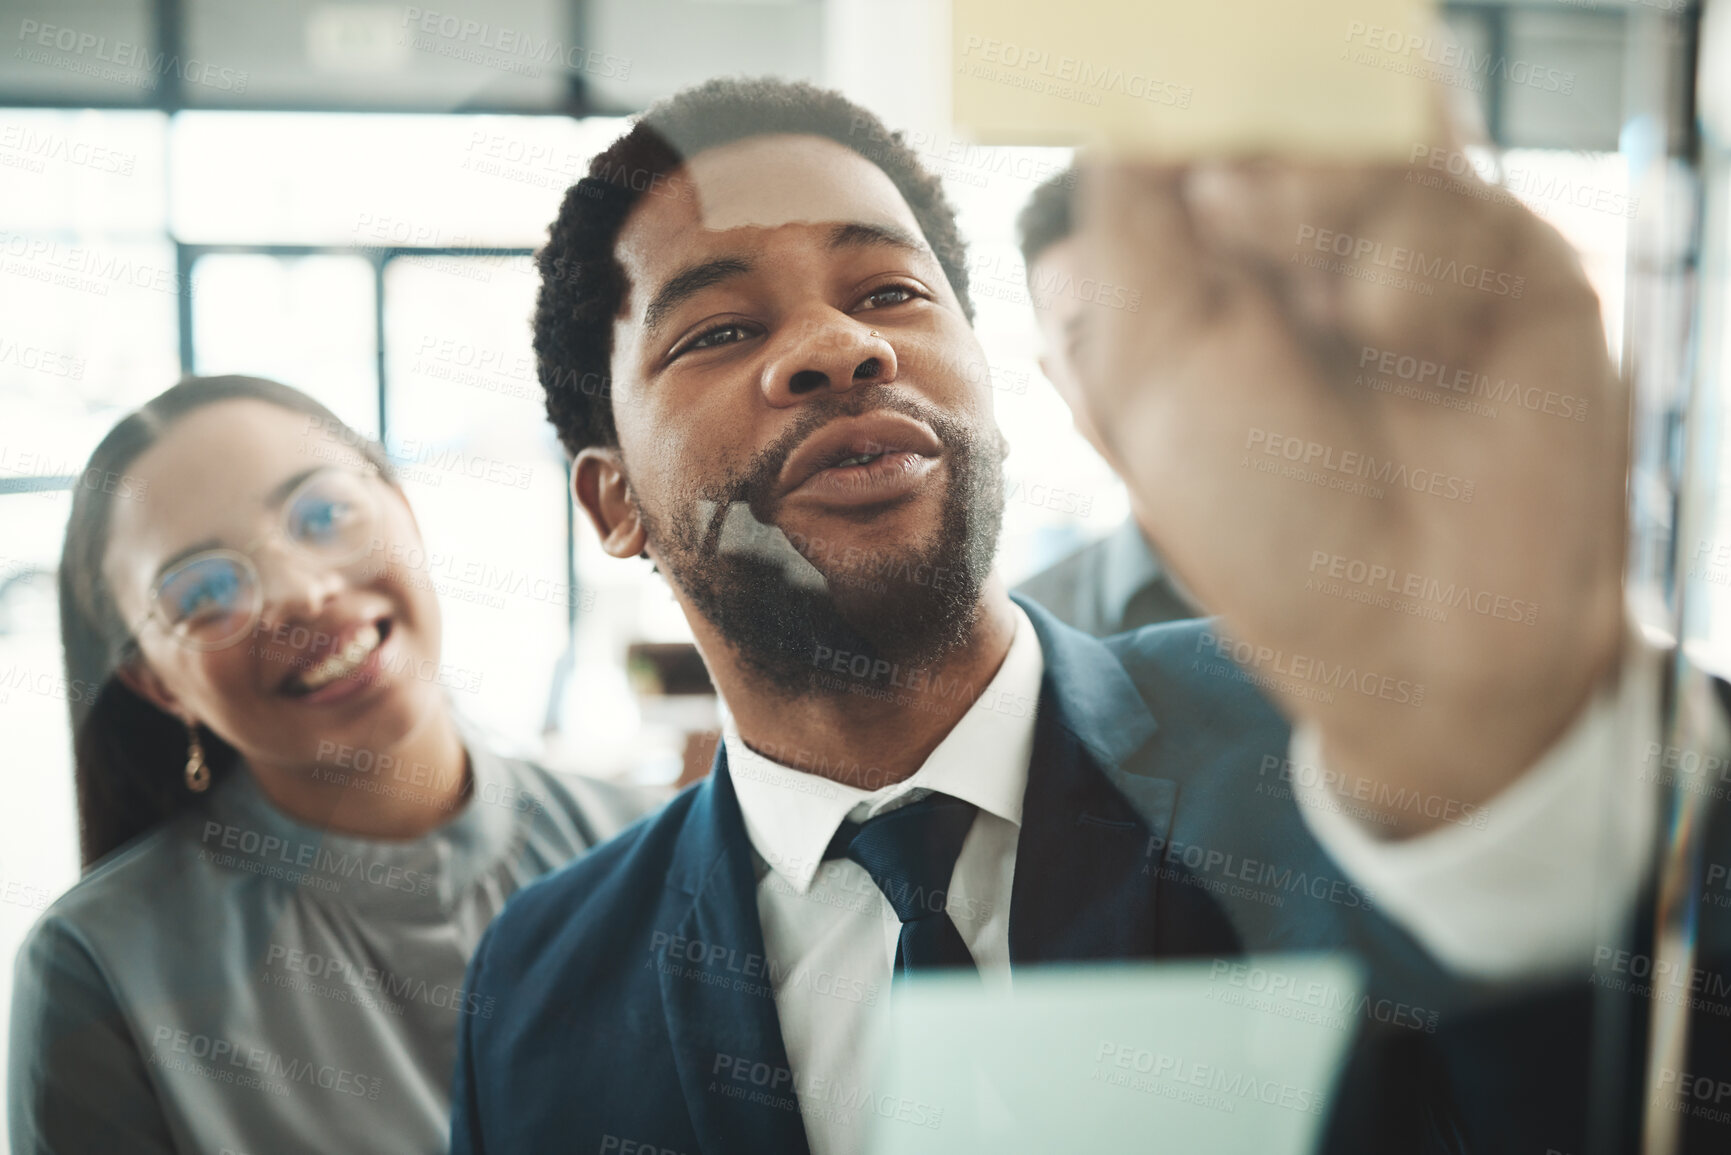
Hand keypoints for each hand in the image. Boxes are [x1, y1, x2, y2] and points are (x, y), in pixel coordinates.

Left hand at [1072, 146, 1627, 834]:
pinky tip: (1418, 358)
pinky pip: (1454, 199)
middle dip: (1249, 152)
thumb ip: (1132, 233)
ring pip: (1368, 130)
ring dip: (1326, 207)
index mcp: (1206, 268)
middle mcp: (1305, 245)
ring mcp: (1407, 248)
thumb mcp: (1148, 378)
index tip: (1166, 120)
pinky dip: (1416, 274)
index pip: (1184, 131)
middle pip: (1278, 105)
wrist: (1417, 632)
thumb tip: (1125, 111)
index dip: (1172, 110)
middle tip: (1236, 218)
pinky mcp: (1505, 264)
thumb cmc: (1259, 522)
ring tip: (1326, 319)